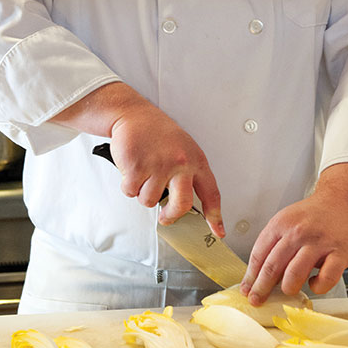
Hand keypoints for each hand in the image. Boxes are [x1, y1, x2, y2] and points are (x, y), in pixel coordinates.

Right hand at [110, 100, 224, 237]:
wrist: (134, 115)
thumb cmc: (158, 133)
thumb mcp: (183, 148)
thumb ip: (188, 174)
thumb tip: (185, 204)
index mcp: (195, 160)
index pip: (211, 193)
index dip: (215, 216)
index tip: (218, 232)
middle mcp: (180, 164)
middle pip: (181, 205)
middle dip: (171, 216)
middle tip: (166, 217)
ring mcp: (159, 166)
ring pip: (149, 201)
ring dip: (142, 192)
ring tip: (143, 173)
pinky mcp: (137, 167)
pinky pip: (131, 191)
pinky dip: (128, 185)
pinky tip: (131, 168)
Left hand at [240, 163, 347, 303]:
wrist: (342, 201)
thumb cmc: (313, 216)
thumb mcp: (287, 221)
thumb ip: (274, 244)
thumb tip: (260, 274)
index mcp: (281, 224)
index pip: (259, 254)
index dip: (250, 276)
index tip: (246, 289)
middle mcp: (297, 233)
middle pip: (272, 266)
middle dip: (262, 288)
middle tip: (257, 300)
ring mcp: (319, 243)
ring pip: (295, 275)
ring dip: (288, 288)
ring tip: (289, 289)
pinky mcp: (340, 253)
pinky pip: (325, 279)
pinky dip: (318, 287)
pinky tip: (314, 282)